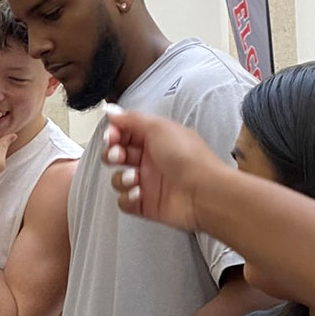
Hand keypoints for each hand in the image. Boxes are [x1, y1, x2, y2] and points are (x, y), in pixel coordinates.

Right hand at [101, 111, 228, 231]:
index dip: (113, 134)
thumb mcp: (159, 128)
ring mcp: (148, 182)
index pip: (125, 133)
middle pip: (117, 155)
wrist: (203, 192)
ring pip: (118, 179)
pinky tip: (140, 194)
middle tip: (119, 155)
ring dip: (121, 178)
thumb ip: (132, 119)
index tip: (111, 136)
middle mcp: (150, 159)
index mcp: (155, 139)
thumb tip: (112, 112)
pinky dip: (127, 198)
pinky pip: (124, 201)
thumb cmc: (188, 158)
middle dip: (112, 154)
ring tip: (135, 178)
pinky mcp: (145, 204)